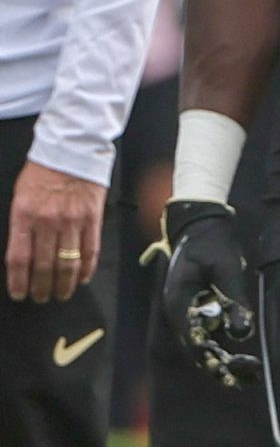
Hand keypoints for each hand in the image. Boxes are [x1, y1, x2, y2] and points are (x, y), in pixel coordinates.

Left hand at [6, 160, 106, 301]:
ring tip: (61, 294)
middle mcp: (48, 220)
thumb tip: (22, 256)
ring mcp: (73, 220)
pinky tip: (82, 278)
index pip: (19, 259)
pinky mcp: (93, 218)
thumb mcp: (20, 197)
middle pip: (43, 266)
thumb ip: (21, 226)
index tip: (19, 293)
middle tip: (41, 298)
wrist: (72, 149)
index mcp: (25, 215)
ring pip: (68, 263)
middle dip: (41, 288)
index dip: (18, 282)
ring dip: (64, 284)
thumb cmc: (44, 171)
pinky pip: (91, 250)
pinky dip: (87, 268)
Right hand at [151, 200, 261, 386]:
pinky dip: (223, 348)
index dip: (211, 357)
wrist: (200, 225)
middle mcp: (179, 313)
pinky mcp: (198, 311)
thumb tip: (243, 334)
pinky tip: (244, 359)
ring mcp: (187, 313)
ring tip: (251, 372)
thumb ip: (234, 298)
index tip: (232, 369)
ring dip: (223, 361)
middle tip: (249, 375)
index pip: (193, 339)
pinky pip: (209, 336)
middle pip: (196, 349)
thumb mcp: (227, 267)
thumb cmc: (213, 242)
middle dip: (220, 366)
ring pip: (203, 346)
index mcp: (178, 302)